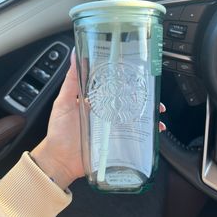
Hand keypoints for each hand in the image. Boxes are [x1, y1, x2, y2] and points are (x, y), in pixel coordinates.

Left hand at [31, 51, 165, 189]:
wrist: (59, 160)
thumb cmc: (59, 132)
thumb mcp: (63, 102)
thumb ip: (71, 81)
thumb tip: (75, 56)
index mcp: (95, 102)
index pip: (114, 88)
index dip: (126, 82)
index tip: (138, 75)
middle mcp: (106, 114)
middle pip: (127, 103)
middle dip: (143, 99)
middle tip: (152, 96)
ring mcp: (111, 129)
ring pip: (133, 119)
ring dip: (147, 115)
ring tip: (157, 113)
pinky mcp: (115, 143)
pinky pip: (132, 137)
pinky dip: (145, 134)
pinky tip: (154, 131)